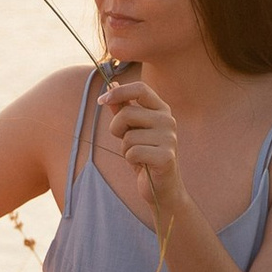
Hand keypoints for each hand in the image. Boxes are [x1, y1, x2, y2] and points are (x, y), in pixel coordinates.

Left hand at [101, 77, 181, 231]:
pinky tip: (142, 165)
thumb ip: (122, 107)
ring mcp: (169, 138)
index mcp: (161, 109)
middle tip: (125, 141)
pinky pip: (133, 152)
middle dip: (117, 128)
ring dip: (125, 149)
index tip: (101, 100)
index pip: (140, 89)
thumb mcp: (131, 129)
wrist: (162, 187)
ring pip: (128, 136)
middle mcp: (168, 120)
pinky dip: (131, 160)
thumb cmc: (145, 155)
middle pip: (127, 112)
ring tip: (138, 155)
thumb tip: (111, 84)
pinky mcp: (166, 156)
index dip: (119, 91)